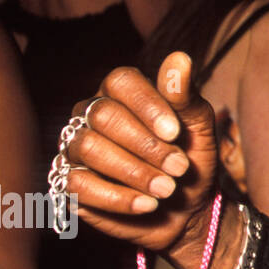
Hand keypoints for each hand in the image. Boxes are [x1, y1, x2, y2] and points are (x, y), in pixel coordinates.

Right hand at [64, 53, 220, 267]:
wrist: (188, 209)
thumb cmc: (192, 158)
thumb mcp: (198, 128)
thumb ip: (184, 96)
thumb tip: (179, 59)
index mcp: (123, 92)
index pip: (121, 81)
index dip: (147, 105)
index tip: (175, 133)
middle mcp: (92, 114)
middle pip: (104, 116)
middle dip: (146, 145)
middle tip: (180, 167)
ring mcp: (76, 148)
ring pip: (89, 148)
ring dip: (134, 172)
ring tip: (167, 189)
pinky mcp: (69, 182)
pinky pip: (79, 185)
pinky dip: (118, 197)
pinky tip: (147, 204)